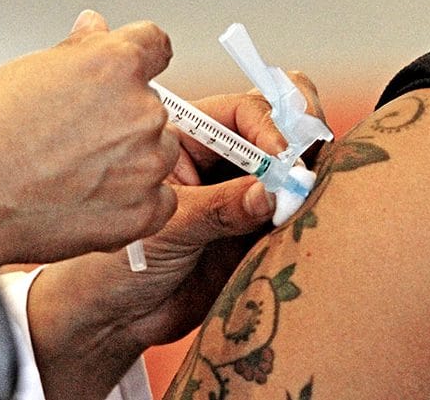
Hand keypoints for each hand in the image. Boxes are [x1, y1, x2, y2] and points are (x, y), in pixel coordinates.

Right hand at [0, 10, 178, 264]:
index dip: (137, 57)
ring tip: (78, 174)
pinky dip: (135, 200)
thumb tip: (96, 30)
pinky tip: (94, 199)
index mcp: (115, 66)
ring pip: (158, 153)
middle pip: (152, 107)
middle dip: (123, 117)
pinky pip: (159, 198)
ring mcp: (146, 165)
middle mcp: (141, 113)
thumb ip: (78, 50)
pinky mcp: (143, 212)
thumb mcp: (27, 71)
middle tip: (77, 137)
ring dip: (132, 161)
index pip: (154, 45)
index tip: (129, 72)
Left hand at [25, 72, 321, 398]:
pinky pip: (293, 212)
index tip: (281, 153)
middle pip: (276, 129)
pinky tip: (307, 219)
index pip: (241, 112)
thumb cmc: (118, 263)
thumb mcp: (167, 229)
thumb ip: (219, 208)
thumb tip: (271, 190)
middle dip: (300, 136)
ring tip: (309, 194)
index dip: (268, 125)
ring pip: (290, 170)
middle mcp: (220, 162)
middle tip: (311, 158)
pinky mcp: (257, 231)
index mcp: (188, 141)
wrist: (119, 318)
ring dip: (307, 175)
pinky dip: (307, 211)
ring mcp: (243, 195)